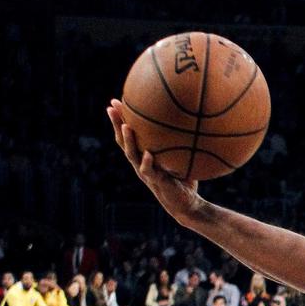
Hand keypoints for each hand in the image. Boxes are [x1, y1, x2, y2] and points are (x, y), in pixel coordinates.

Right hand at [107, 99, 202, 220]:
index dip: (120, 119)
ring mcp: (146, 172)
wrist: (187, 204)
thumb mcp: (181, 157)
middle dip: (116, 124)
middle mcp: (140, 163)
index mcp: (143, 155)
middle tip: (111, 107)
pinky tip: (148, 153)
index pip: (128, 135)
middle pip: (123, 141)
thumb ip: (180, 143)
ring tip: (125, 126)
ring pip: (132, 155)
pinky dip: (148, 162)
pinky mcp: (156, 182)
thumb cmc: (184, 179)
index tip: (115, 101)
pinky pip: (149, 171)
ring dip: (128, 141)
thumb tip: (193, 120)